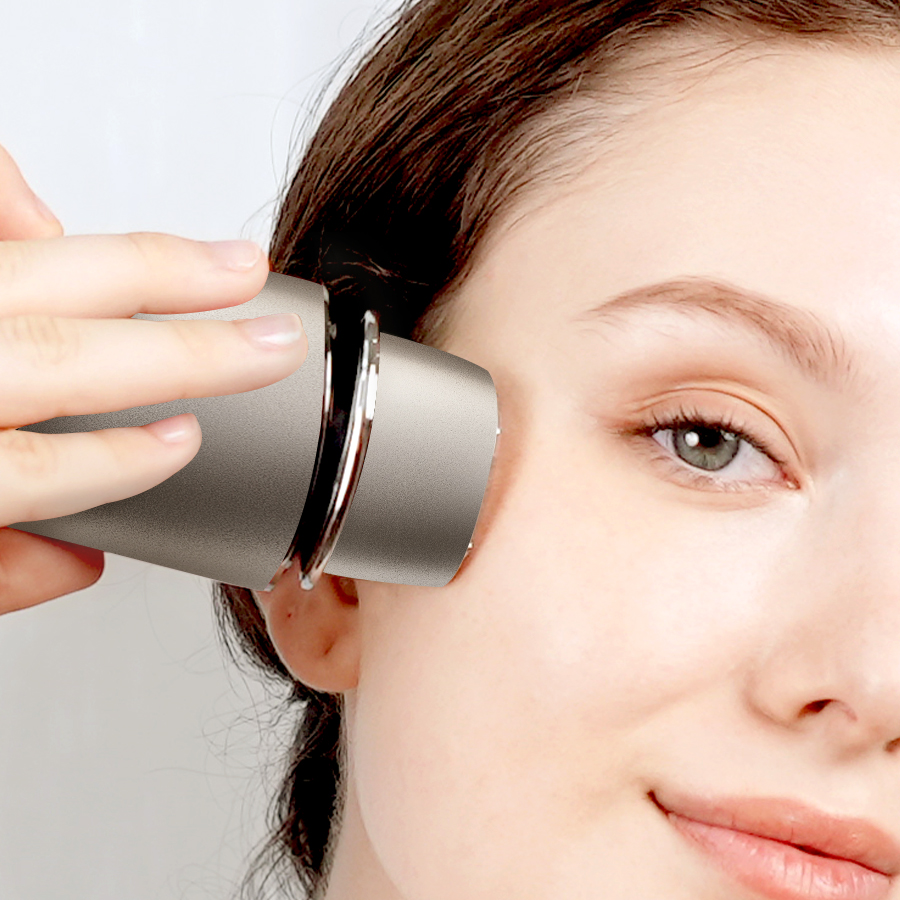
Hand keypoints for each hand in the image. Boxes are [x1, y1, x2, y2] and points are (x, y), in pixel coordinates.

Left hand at [0, 145, 306, 613]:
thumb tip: (81, 563)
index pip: (32, 473)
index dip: (120, 463)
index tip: (185, 444)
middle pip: (58, 360)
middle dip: (186, 350)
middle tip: (274, 338)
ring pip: (30, 276)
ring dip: (145, 267)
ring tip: (232, 264)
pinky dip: (13, 198)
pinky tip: (55, 206)